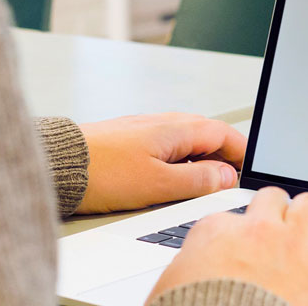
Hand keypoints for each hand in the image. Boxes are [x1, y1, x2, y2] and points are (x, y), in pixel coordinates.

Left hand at [75, 113, 245, 214]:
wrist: (57, 165)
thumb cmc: (101, 171)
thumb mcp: (158, 185)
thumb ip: (196, 180)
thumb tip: (224, 175)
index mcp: (177, 128)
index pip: (224, 133)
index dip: (241, 151)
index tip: (250, 168)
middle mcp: (164, 122)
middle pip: (207, 135)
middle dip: (223, 156)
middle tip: (229, 181)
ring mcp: (146, 128)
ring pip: (186, 141)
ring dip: (200, 159)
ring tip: (201, 184)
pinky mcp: (130, 138)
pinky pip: (166, 146)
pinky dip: (178, 160)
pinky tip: (170, 178)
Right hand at [147, 188, 307, 305]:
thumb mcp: (170, 289)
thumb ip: (188, 271)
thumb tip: (192, 274)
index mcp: (215, 235)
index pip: (232, 218)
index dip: (237, 238)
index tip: (237, 257)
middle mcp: (258, 233)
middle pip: (274, 199)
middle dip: (277, 217)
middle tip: (275, 244)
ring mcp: (294, 252)